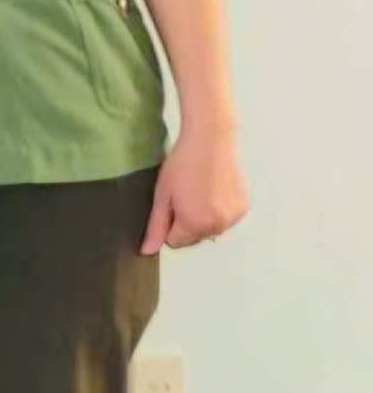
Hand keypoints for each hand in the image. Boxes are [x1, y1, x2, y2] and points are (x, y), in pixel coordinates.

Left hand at [141, 127, 248, 253]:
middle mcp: (218, 227)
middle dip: (186, 223)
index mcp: (195, 225)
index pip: (175, 242)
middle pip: (194, 237)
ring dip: (203, 217)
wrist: (211, 140)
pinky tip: (214, 189)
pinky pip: (226, 218)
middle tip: (185, 195)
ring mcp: (234, 218)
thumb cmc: (181, 165)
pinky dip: (219, 210)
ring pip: (211, 229)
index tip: (171, 204)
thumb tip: (148, 251)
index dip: (169, 225)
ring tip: (200, 190)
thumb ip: (156, 226)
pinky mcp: (244, 206)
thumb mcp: (162, 195)